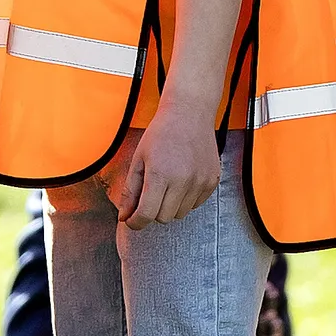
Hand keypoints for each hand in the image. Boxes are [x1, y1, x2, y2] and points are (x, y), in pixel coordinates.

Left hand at [110, 106, 222, 227]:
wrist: (189, 113)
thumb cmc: (162, 132)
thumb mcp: (138, 159)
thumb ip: (130, 191)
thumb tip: (124, 216)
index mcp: (160, 174)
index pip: (147, 214)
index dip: (136, 222)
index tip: (132, 220)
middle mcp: (183, 180)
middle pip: (163, 218)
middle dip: (152, 211)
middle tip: (150, 193)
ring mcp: (200, 182)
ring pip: (180, 214)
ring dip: (170, 206)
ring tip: (168, 183)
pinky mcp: (211, 181)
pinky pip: (195, 205)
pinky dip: (185, 199)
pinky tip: (182, 180)